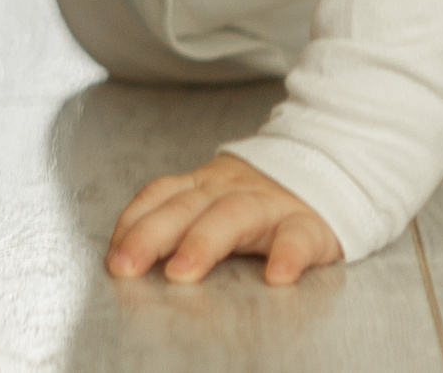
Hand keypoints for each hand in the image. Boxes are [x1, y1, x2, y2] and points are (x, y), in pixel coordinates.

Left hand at [106, 153, 344, 287]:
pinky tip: (277, 276)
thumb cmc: (259, 199)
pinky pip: (298, 236)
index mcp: (204, 185)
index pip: (160, 196)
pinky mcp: (310, 224)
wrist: (329, 166)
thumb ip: (175, 218)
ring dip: (205, 242)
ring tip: (182, 272)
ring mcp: (270, 204)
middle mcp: (231, 190)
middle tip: (128, 266)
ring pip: (234, 215)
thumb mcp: (213, 198)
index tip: (113, 256)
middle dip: (152, 235)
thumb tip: (124, 253)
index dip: (134, 223)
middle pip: (187, 206)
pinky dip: (288, 254)